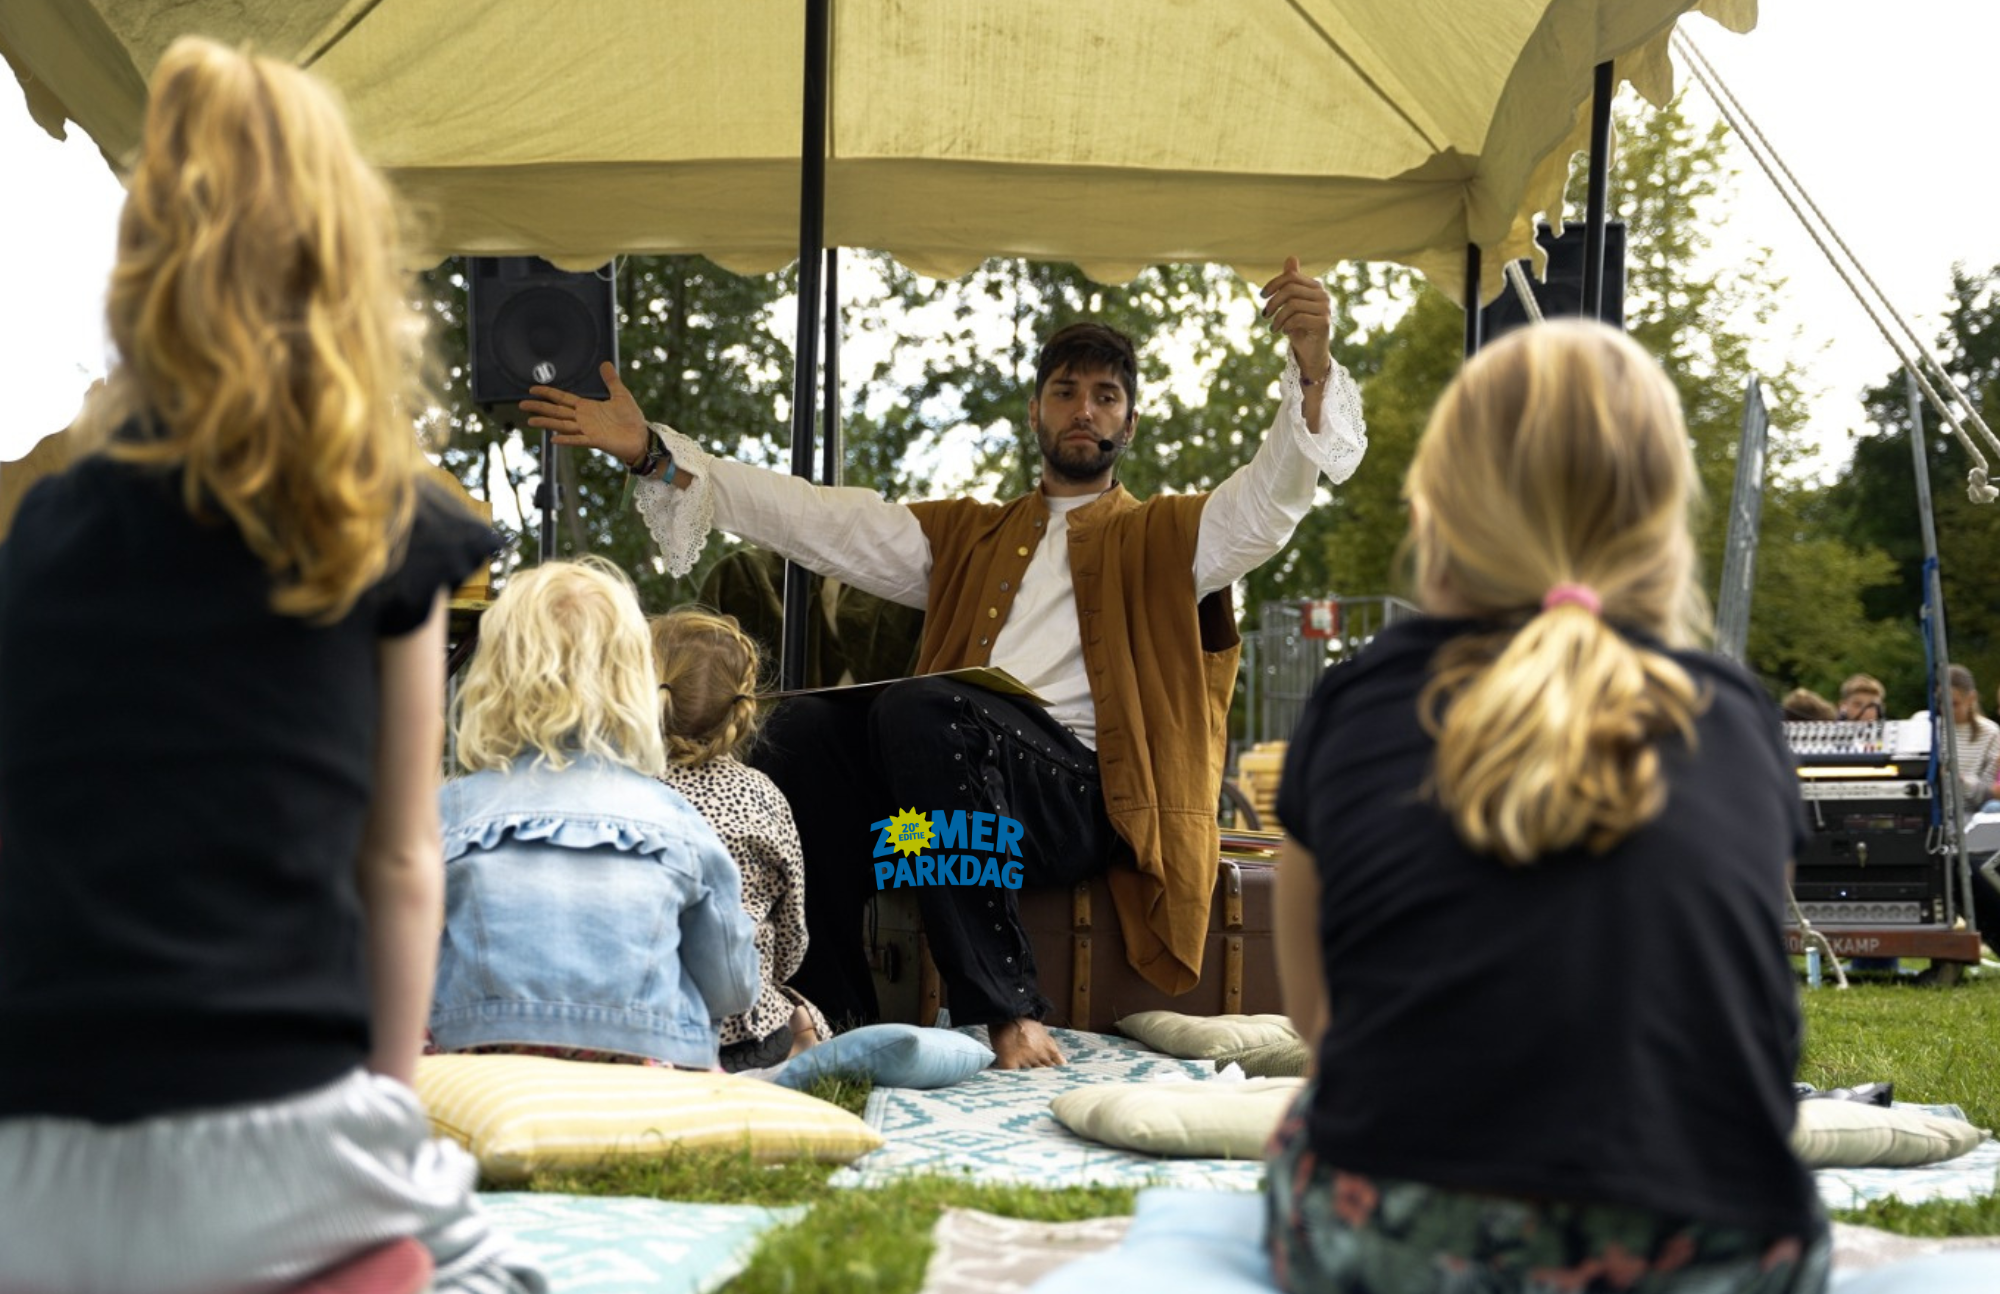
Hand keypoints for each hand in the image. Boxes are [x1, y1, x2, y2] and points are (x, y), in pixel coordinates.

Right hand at [521, 361, 650, 466]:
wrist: (641, 438)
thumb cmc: (631, 419)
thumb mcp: (621, 395)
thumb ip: (611, 380)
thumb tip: (605, 363)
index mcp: (587, 407)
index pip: (563, 398)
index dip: (548, 393)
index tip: (533, 389)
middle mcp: (584, 418)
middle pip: (557, 411)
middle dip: (539, 407)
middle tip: (521, 404)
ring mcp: (588, 430)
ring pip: (562, 425)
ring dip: (547, 422)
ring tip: (530, 421)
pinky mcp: (595, 440)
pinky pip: (578, 440)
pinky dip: (566, 439)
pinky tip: (553, 439)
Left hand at [1259, 256, 1332, 380]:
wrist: (1311, 352)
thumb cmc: (1298, 327)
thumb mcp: (1291, 304)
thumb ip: (1291, 283)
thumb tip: (1291, 257)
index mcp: (1314, 287)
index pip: (1291, 276)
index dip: (1273, 283)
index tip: (1262, 295)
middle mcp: (1323, 294)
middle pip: (1290, 289)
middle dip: (1273, 302)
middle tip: (1265, 315)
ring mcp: (1325, 308)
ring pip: (1293, 304)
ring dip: (1278, 318)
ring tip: (1273, 328)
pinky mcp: (1324, 322)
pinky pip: (1298, 318)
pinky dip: (1286, 325)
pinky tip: (1284, 332)